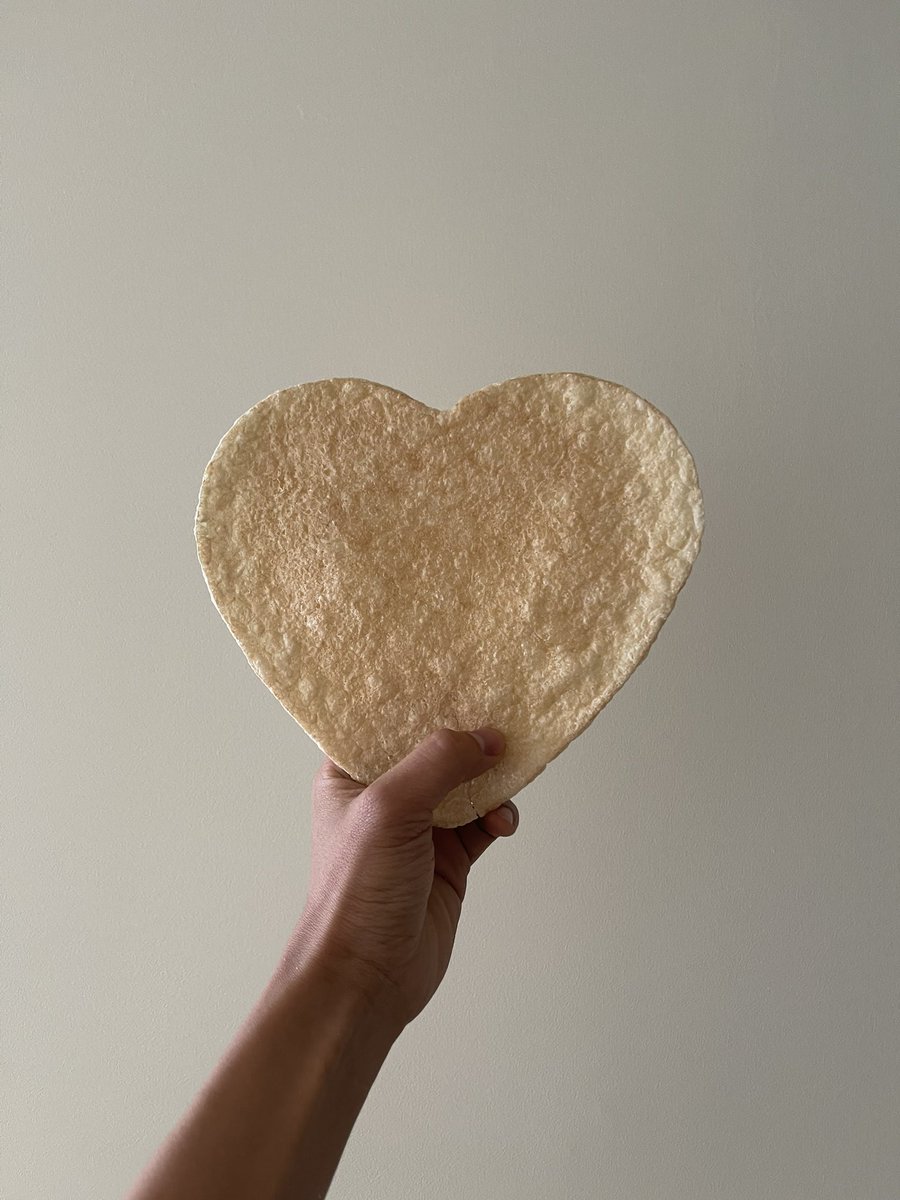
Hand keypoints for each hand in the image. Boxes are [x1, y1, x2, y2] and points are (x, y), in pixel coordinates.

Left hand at [286, 726, 517, 1029]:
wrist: (366, 979)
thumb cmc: (356, 891)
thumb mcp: (390, 808)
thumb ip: (437, 762)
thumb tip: (487, 737)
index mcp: (350, 774)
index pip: (385, 719)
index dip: (422, 697)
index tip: (463, 675)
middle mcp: (384, 795)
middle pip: (435, 748)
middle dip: (468, 734)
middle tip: (504, 716)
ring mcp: (419, 828)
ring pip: (466, 783)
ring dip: (491, 778)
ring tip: (509, 774)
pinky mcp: (449, 859)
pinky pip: (484, 820)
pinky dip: (500, 814)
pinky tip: (503, 822)